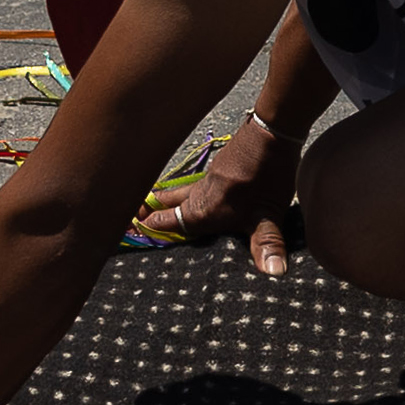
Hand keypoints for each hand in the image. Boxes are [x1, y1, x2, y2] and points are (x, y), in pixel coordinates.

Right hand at [139, 113, 299, 275]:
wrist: (272, 131)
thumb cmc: (267, 174)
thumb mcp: (268, 214)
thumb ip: (267, 244)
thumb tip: (275, 272)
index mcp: (204, 209)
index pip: (169, 222)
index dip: (150, 228)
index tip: (130, 230)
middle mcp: (201, 194)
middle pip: (169, 204)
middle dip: (151, 212)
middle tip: (132, 217)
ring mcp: (210, 178)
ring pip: (181, 193)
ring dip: (166, 200)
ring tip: (152, 205)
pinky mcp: (220, 167)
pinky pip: (195, 184)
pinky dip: (185, 191)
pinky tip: (195, 194)